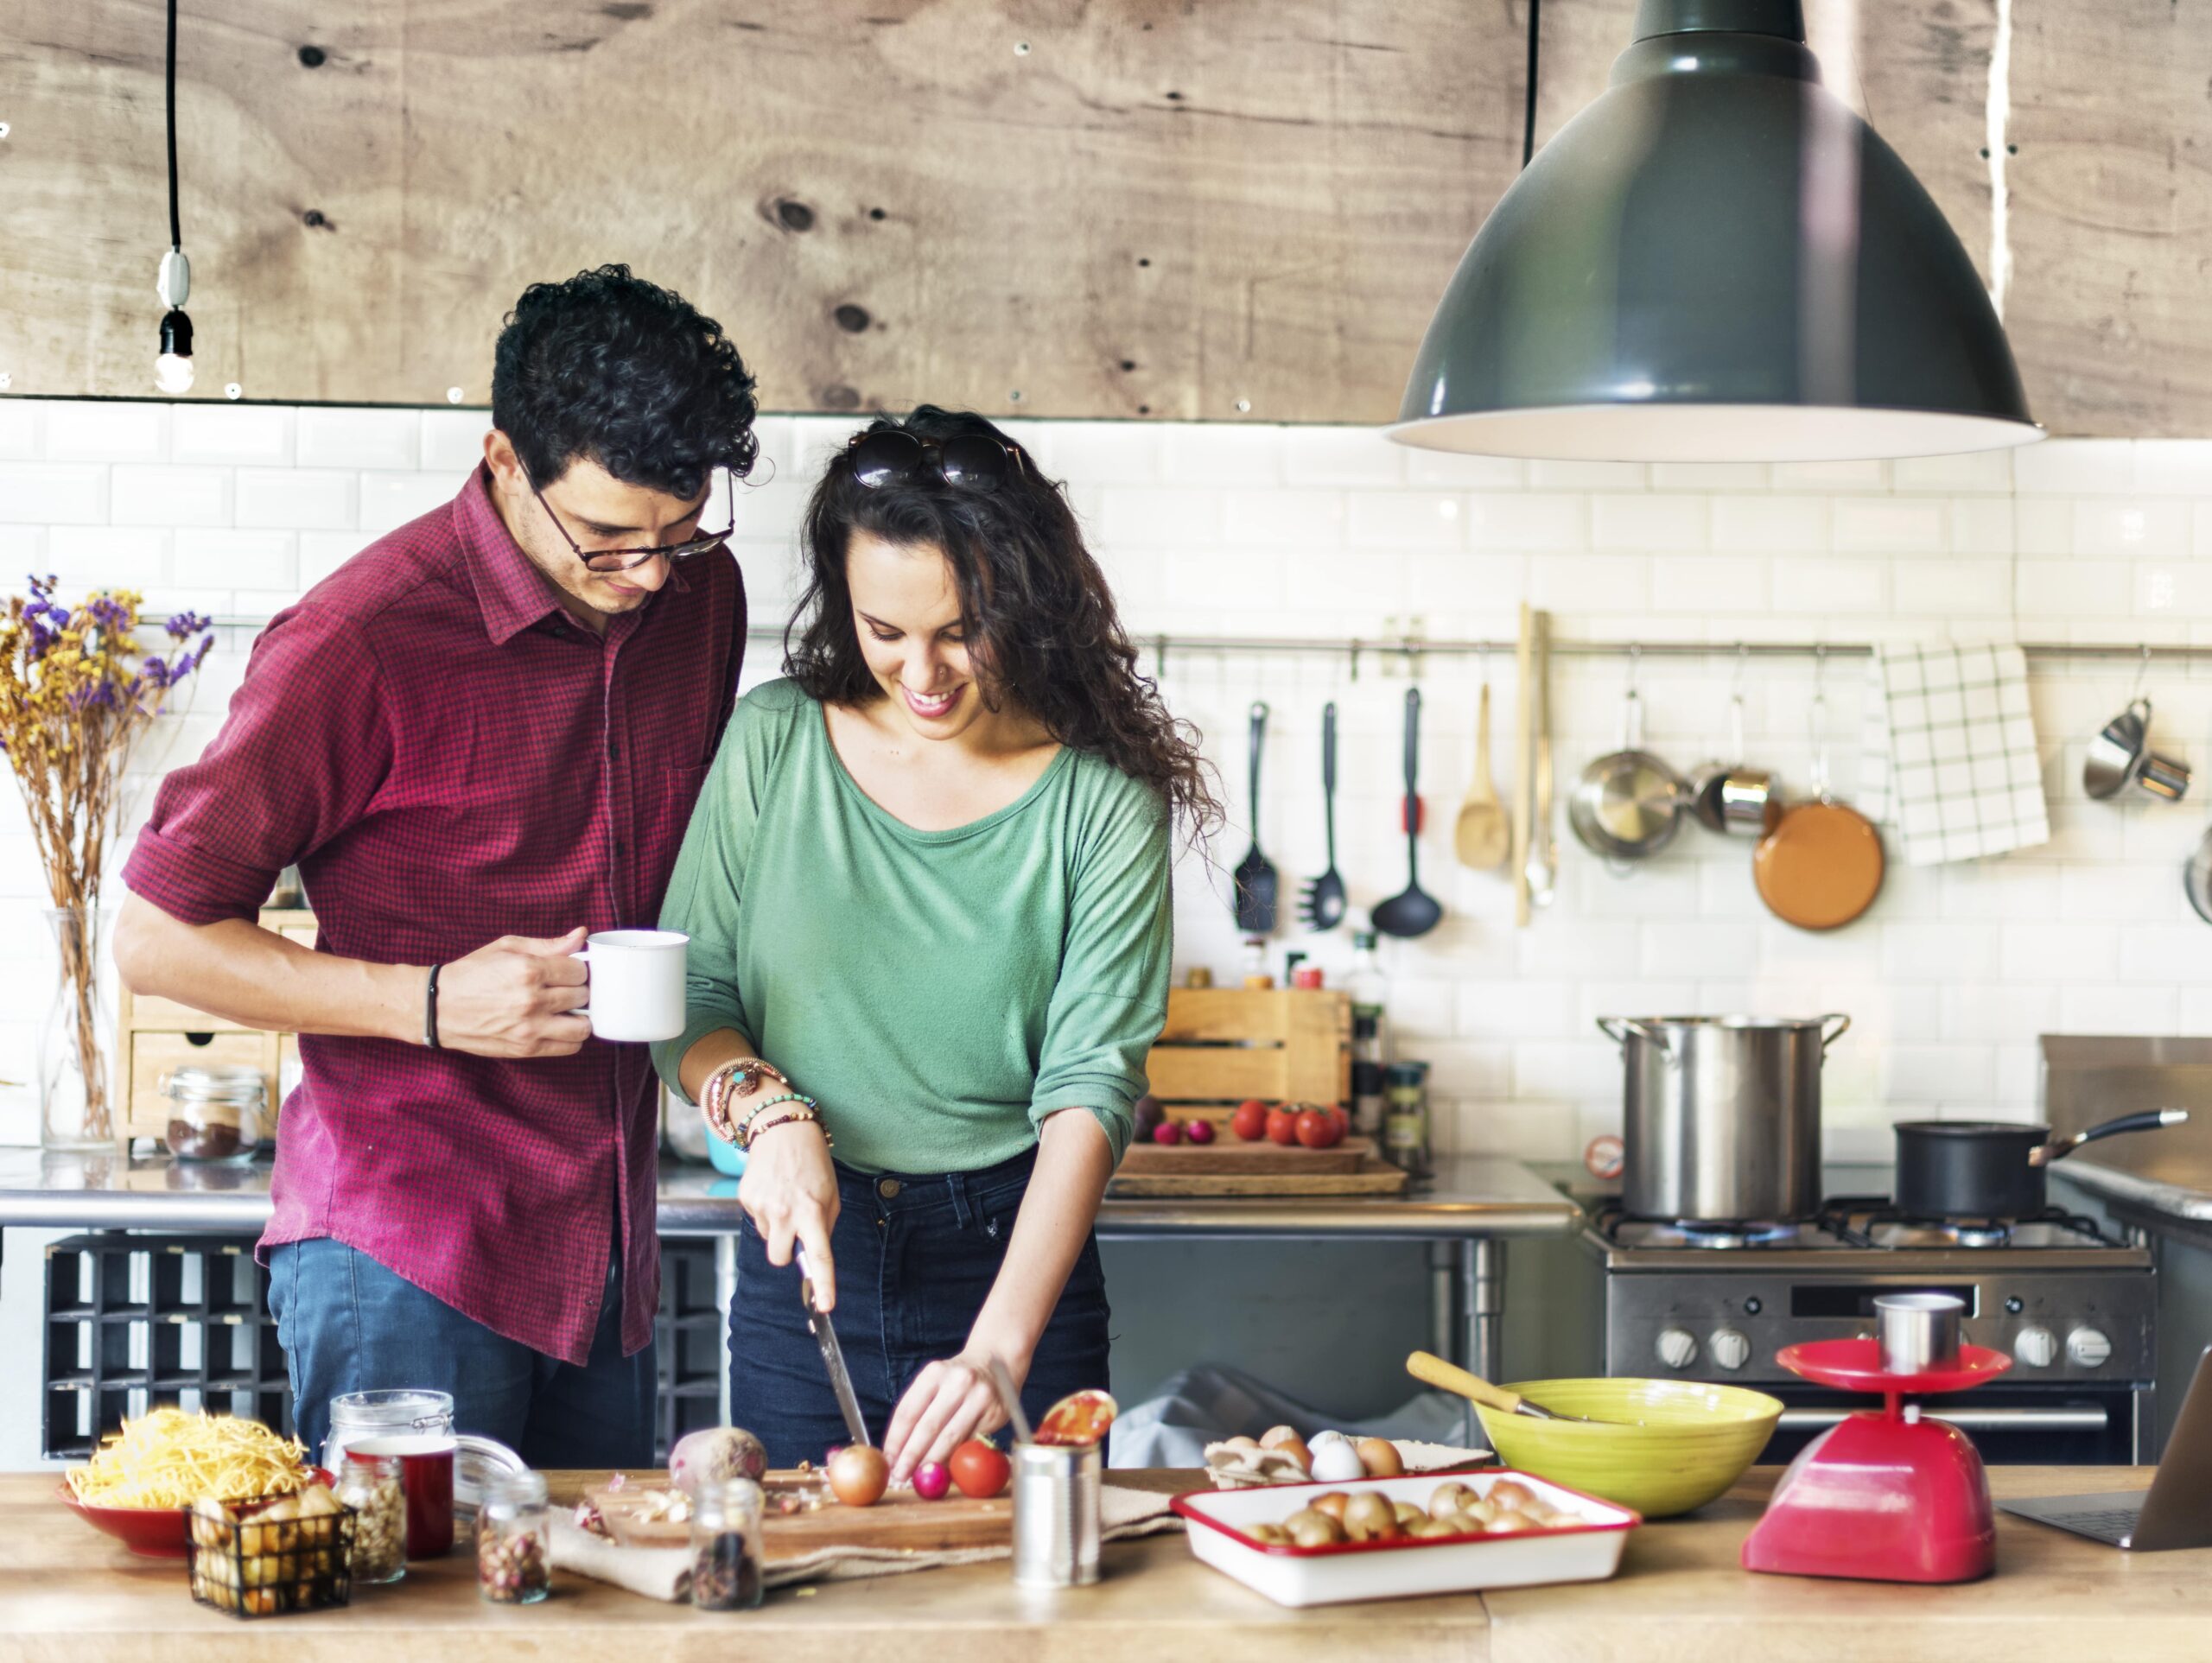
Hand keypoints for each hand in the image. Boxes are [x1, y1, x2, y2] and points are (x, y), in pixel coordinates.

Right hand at [431, 928, 592, 1057]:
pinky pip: (570, 1047)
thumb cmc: (471, 974)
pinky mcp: (526, 1049)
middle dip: (576, 990)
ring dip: (580, 1017)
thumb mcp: (507, 947)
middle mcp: (532, 1000)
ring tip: (566, 1010)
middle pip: (582, 996)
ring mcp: (530, 1028)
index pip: (579, 971)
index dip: (576, 969)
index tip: (566, 971)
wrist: (438, 1007)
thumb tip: (581, 936)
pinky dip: (571, 1038)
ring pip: (583, 1026)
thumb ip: (548, 944)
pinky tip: (558, 1026)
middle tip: (563, 989)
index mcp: (528, 970)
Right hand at [737, 1117, 839, 1306]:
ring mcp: (762, 1206)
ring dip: (776, 1227)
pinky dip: (765, 1211)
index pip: (820, 1255)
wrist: (783, 1130)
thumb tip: (812, 1254)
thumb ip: (823, 1226)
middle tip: (794, 1229)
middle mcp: (785, 1212)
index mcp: (813, 1211)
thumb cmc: (812, 1164)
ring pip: (768, 1238)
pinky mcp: (745, 1198)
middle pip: (779, 1258)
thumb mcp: (830, 1195)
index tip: (825, 1306)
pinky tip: (772, 1190)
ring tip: (785, 1198)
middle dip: (786, 1252)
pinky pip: (756, 1220)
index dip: (823, 1284)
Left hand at [884, 1349, 1021, 1483]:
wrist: (996, 1362)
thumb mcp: (934, 1383)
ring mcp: (979, 1397)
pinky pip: (970, 1442)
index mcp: (935, 1372)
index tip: (888, 1460)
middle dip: (912, 1456)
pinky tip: (944, 1467)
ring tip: (920, 1476)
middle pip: (929, 1427)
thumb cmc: (955, 1380)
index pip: (909, 1411)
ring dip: (932, 1461)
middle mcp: (958, 1382)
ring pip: (951, 1438)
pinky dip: (955, 1458)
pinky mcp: (995, 1413)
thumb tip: (897, 1453)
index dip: (896, 1439)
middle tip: (901, 1474)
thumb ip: (917, 1411)